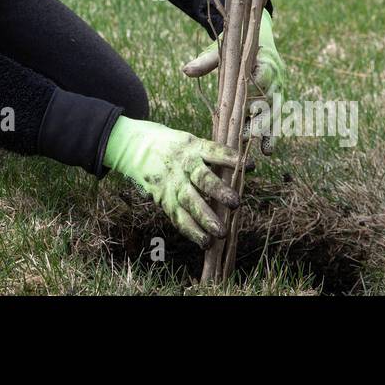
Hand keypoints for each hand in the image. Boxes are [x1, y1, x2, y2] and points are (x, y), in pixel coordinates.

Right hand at [102, 116, 252, 247]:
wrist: (135, 147)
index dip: (231, 158)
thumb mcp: (189, 141)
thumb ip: (210, 157)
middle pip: (202, 178)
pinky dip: (191, 230)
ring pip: (189, 201)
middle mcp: (182, 165)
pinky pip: (177, 216)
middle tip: (236, 203)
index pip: (214, 151)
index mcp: (192, 147)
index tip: (249, 165)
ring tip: (220, 233)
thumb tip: (240, 172)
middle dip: (219, 191)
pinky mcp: (162, 198)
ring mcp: (171, 183)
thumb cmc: (172, 146)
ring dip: (205, 218)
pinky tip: (204, 242)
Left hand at [182, 8, 287, 152]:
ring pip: (275, 114)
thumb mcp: (221, 51)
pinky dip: (272, 135)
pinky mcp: (277, 104)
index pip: (264, 76)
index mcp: (265, 62)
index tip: (248, 106)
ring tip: (260, 149)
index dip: (257, 92)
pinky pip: (276, 121)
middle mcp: (276, 79)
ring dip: (267, 131)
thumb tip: (185, 70)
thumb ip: (206, 61)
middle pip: (271, 101)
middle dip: (260, 119)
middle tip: (246, 134)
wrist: (259, 40)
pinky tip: (266, 151)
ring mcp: (279, 93)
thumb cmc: (237, 47)